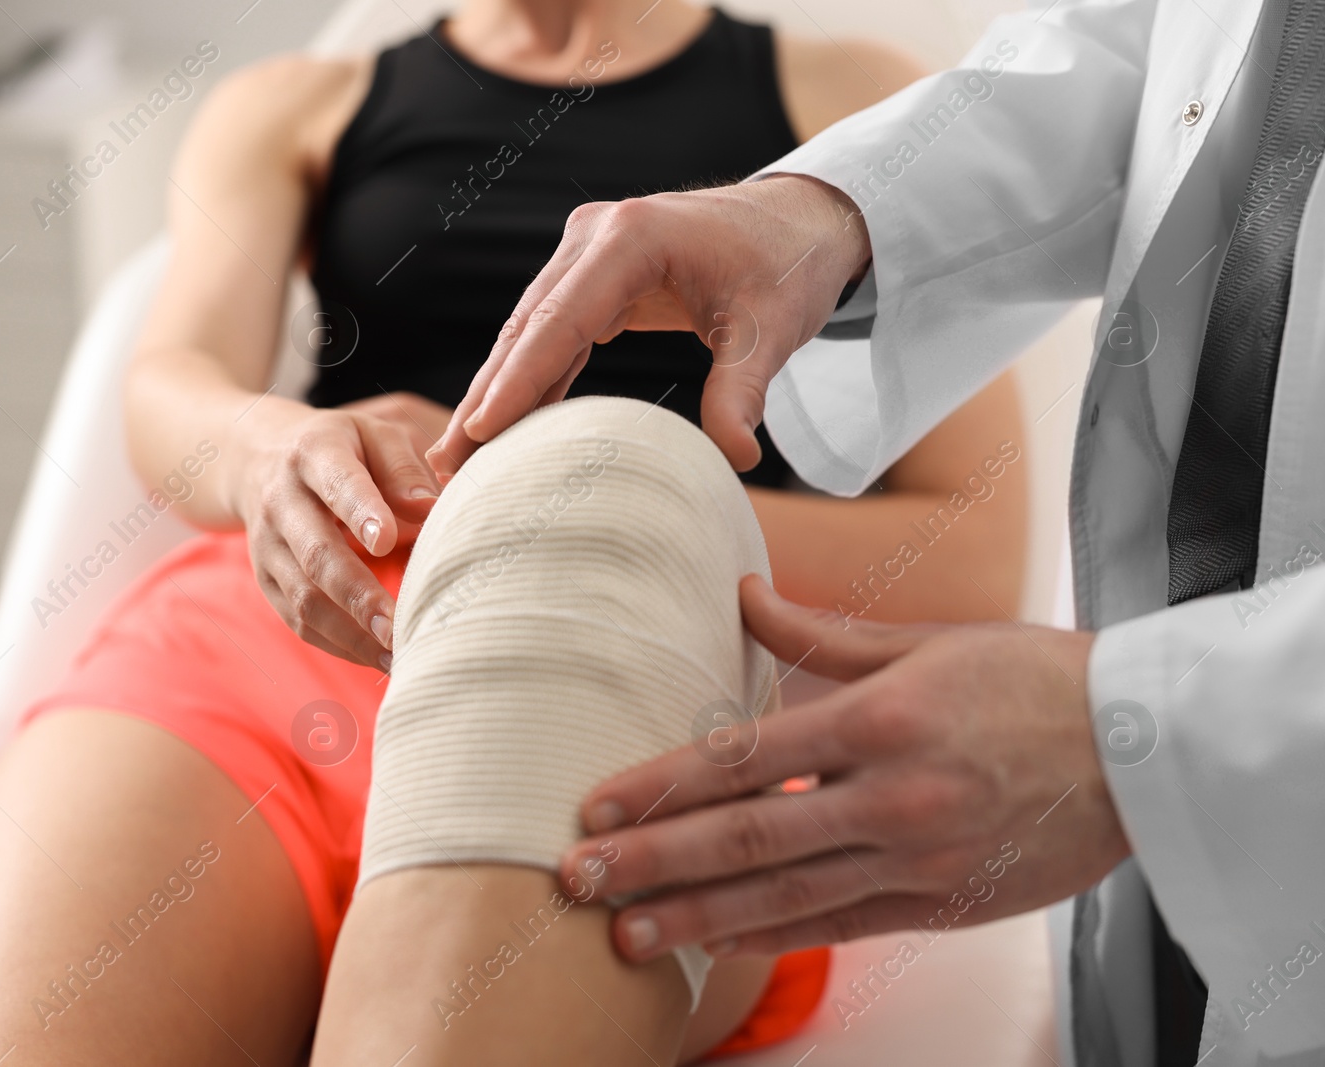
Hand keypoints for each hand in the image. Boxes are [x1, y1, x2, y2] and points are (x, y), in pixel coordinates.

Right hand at [232, 392, 447, 668]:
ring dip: (350, 633)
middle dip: (359, 595)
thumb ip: (402, 467)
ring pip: (304, 597)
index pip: (337, 484)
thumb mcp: (372, 434)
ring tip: (397, 655)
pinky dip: (337, 644)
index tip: (386, 540)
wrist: (257, 458)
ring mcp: (268, 545)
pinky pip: (298, 620)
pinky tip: (376, 657)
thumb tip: (431, 507)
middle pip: (317, 554)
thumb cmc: (340, 447)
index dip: (359, 511)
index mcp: (313, 453)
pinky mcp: (266, 580)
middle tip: (399, 627)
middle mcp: (281, 501)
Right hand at [429, 175, 870, 478]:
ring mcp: (588, 254)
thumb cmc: (788, 267)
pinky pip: (552, 335)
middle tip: (446, 461)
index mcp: (630, 237)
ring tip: (457, 456)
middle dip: (486, 396)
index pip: (560, 318)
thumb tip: (737, 458)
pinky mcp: (595, 277)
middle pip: (527, 327)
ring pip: (529, 332)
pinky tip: (503, 428)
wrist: (801, 222)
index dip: (519, 378)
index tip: (481, 429)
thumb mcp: (771, 328)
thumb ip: (744, 390)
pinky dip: (530, 380)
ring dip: (496, 392)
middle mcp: (595, 236)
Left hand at [560, 575, 1126, 959]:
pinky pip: (841, 927)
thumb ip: (818, 637)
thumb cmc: (1030, 680)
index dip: (661, 786)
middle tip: (578, 880)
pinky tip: (716, 944)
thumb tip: (741, 593)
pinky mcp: (940, 903)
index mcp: (878, 721)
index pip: (742, 759)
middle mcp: (889, 799)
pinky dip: (774, 938)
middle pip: (745, 839)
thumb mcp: (924, 642)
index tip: (596, 804)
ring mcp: (915, 860)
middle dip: (652, 862)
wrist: (1142, 748)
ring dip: (695, 917)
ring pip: (784, 898)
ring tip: (626, 934)